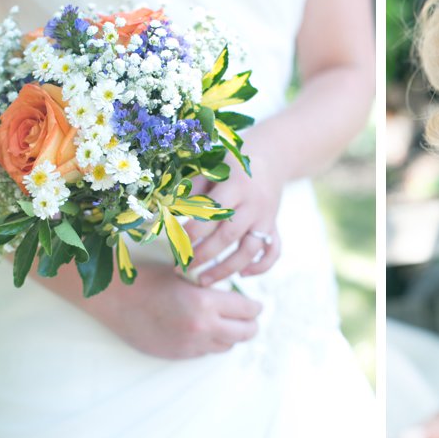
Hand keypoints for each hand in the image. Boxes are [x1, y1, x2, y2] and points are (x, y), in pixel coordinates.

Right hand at [87, 262, 261, 358]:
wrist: (115, 300)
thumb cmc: (150, 279)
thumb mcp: (187, 274)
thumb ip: (212, 285)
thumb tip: (238, 292)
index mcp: (205, 302)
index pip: (248, 310)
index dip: (254, 306)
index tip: (254, 303)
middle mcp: (202, 327)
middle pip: (246, 333)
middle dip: (251, 324)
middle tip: (248, 317)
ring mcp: (191, 345)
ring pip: (228, 346)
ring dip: (231, 335)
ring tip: (225, 323)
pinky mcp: (179, 355)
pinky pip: (207, 352)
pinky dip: (211, 342)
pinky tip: (203, 330)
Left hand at [186, 149, 283, 286]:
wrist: (271, 157)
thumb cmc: (230, 164)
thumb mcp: (210, 168)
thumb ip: (191, 191)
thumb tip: (164, 213)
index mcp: (236, 186)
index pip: (213, 213)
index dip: (193, 230)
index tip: (174, 241)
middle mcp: (253, 204)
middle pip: (228, 237)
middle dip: (203, 255)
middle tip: (180, 267)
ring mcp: (266, 218)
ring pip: (249, 251)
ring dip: (226, 269)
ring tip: (202, 280)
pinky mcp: (274, 226)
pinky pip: (273, 252)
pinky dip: (260, 266)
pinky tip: (242, 275)